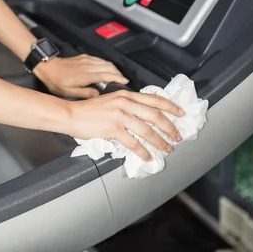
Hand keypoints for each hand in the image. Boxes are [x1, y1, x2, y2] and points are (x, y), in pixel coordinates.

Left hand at [34, 54, 128, 98]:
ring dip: (113, 68)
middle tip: (123, 80)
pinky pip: (98, 59)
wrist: (47, 67)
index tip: (125, 81)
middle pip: (108, 67)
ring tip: (117, 75)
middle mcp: (87, 66)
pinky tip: (106, 68)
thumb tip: (98, 95)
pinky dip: (105, 63)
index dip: (117, 78)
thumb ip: (84, 94)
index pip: (106, 75)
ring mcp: (86, 60)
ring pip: (104, 62)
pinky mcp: (83, 57)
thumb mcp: (68, 92)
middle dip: (118, 73)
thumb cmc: (56, 81)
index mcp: (85, 76)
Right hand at [67, 90, 184, 161]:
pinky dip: (143, 152)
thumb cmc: (88, 110)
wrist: (71, 114)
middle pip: (155, 115)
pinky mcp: (113, 129)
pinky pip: (134, 143)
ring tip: (167, 149)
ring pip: (148, 130)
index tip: (181, 113)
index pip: (154, 99)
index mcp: (126, 95)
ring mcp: (120, 116)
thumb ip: (125, 104)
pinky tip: (148, 157)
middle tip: (177, 136)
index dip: (170, 106)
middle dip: (170, 127)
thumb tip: (141, 116)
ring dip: (160, 142)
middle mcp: (125, 103)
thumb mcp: (110, 100)